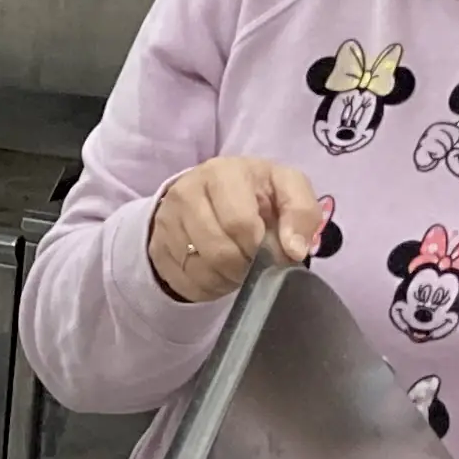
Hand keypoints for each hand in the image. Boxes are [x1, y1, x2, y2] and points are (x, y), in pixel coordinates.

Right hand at [147, 158, 328, 302]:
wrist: (211, 195)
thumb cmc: (256, 193)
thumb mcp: (288, 190)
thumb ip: (302, 213)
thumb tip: (294, 250)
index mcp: (223, 172)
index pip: (238, 223)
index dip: (259, 246)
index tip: (269, 250)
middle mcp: (187, 191)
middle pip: (218, 251)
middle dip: (244, 266)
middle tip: (254, 263)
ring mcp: (166, 219)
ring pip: (199, 269)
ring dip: (226, 278)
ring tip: (237, 267)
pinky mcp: (156, 244)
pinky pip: (183, 280)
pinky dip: (207, 285)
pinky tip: (218, 272)